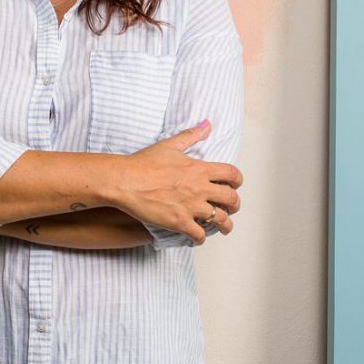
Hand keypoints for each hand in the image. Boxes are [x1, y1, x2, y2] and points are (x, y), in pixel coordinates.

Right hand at [113, 121, 241, 245]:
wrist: (126, 181)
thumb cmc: (144, 163)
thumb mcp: (170, 145)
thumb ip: (191, 136)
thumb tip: (206, 125)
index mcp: (199, 169)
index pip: (232, 174)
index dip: (237, 181)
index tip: (234, 185)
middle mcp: (199, 188)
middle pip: (231, 199)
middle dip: (235, 205)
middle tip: (231, 207)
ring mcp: (191, 207)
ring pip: (221, 220)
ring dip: (225, 225)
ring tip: (224, 228)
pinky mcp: (179, 222)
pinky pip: (199, 235)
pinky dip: (201, 237)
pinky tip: (198, 236)